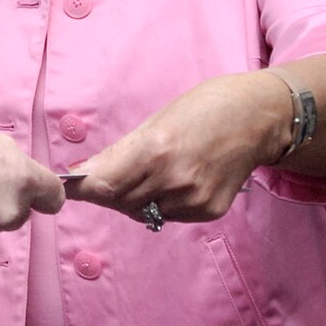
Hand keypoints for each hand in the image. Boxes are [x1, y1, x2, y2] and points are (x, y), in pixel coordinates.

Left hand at [65, 72, 283, 224]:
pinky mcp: (209, 211)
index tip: (68, 188)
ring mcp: (194, 200)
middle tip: (110, 176)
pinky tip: (174, 182)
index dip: (82, 189)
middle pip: (119, 202)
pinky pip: (169, 216)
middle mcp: (174, 181)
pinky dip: (161, 204)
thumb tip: (80, 174)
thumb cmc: (203, 109)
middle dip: (107, 192)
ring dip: (134, 200)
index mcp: (154, 151)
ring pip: (143, 212)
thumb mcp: (154, 122)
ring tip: (150, 173)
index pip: (102, 185)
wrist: (258, 117)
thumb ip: (117, 154)